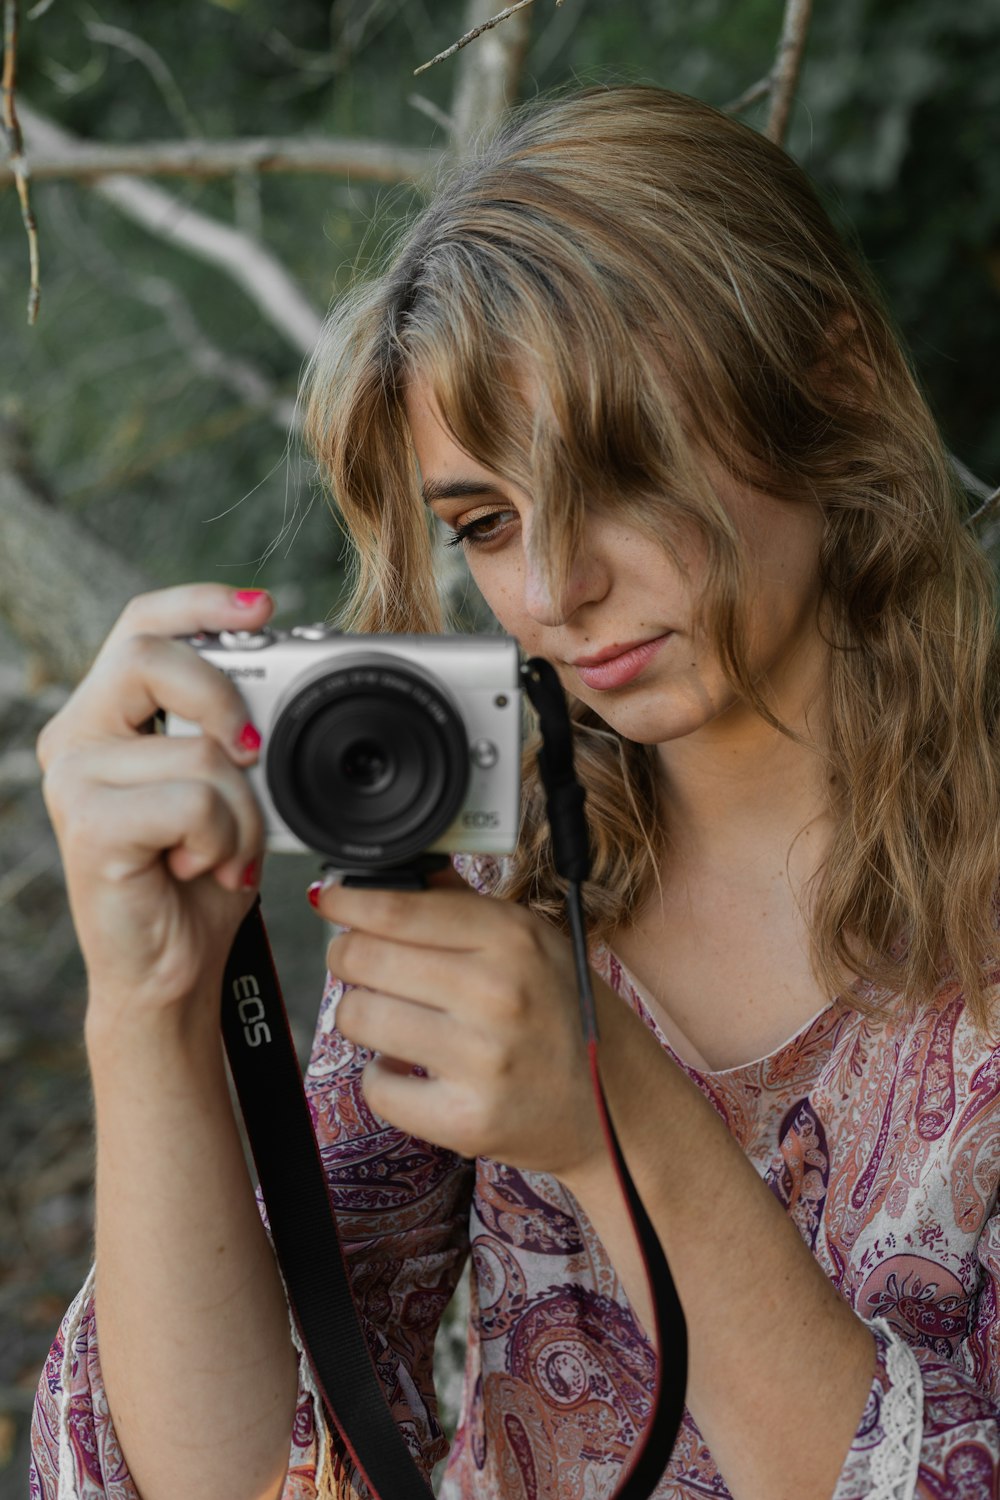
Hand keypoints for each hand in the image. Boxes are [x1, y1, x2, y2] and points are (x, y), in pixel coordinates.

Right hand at [36, 584, 272, 1027]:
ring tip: (224, 849)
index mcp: (108, 717)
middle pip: (148, 656)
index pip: (142, 625)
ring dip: (243, 809)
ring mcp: (73, 780)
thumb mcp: (231, 787)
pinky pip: (192, 803)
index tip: (261, 608)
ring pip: (196, 749)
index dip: (199, 604)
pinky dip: (224, 839)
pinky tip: (202, 869)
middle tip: (254, 753)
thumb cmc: (200, 877)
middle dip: (222, 697)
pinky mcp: (87, 826)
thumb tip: (284, 678)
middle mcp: (77, 738)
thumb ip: (237, 729)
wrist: (172, 972)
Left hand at [310, 869, 606, 1178]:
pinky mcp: (466, 1120)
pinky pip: (376, 1087)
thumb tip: (399, 870)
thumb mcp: (533, 943)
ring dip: (362, 1016)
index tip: (330, 899)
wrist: (620, 1109)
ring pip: (358, 1017)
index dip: (348, 901)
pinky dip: (383, 1078)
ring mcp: (482, 1059)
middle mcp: (498, 993)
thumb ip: (464, 907)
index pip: (398, 909)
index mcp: (513, 938)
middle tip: (357, 962)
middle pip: (363, 958)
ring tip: (392, 1018)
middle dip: (347, 956)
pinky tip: (411, 1069)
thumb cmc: (568, 1017)